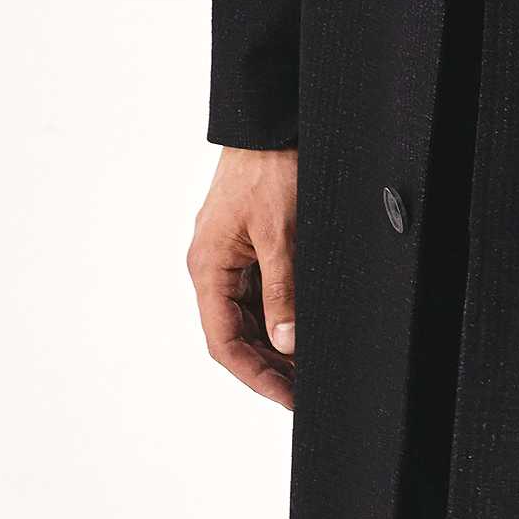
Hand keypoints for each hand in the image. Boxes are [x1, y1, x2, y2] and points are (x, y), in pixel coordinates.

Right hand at [187, 146, 297, 410]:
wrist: (270, 121)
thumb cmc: (269, 169)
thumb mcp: (281, 233)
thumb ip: (282, 290)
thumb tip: (286, 341)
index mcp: (209, 268)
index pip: (225, 342)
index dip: (255, 376)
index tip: (288, 397)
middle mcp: (213, 267)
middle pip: (236, 334)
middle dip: (269, 366)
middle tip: (306, 390)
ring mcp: (230, 256)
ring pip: (249, 316)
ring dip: (275, 343)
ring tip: (309, 368)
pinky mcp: (248, 244)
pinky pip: (260, 292)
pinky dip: (280, 314)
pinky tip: (304, 329)